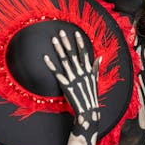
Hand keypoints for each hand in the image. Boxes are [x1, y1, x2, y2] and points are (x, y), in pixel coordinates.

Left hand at [44, 30, 100, 144]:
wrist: (88, 112)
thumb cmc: (91, 96)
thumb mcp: (95, 80)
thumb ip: (95, 68)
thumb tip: (99, 57)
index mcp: (88, 70)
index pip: (84, 53)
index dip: (80, 43)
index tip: (76, 33)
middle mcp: (80, 72)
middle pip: (72, 54)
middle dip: (67, 42)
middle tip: (62, 32)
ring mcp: (72, 78)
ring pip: (64, 60)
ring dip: (58, 49)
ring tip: (54, 40)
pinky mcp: (65, 85)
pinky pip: (56, 72)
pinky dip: (50, 64)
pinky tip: (45, 57)